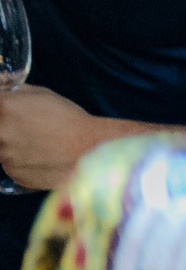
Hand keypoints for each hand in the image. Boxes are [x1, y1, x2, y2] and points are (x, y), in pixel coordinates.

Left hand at [0, 86, 115, 190]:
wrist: (92, 150)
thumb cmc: (71, 120)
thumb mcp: (41, 94)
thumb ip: (14, 93)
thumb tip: (2, 94)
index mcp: (3, 108)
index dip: (3, 112)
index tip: (8, 114)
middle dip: (6, 129)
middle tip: (26, 129)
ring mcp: (5, 157)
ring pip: (1, 150)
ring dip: (12, 146)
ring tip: (38, 144)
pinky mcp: (15, 175)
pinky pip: (12, 166)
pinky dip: (23, 162)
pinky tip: (41, 157)